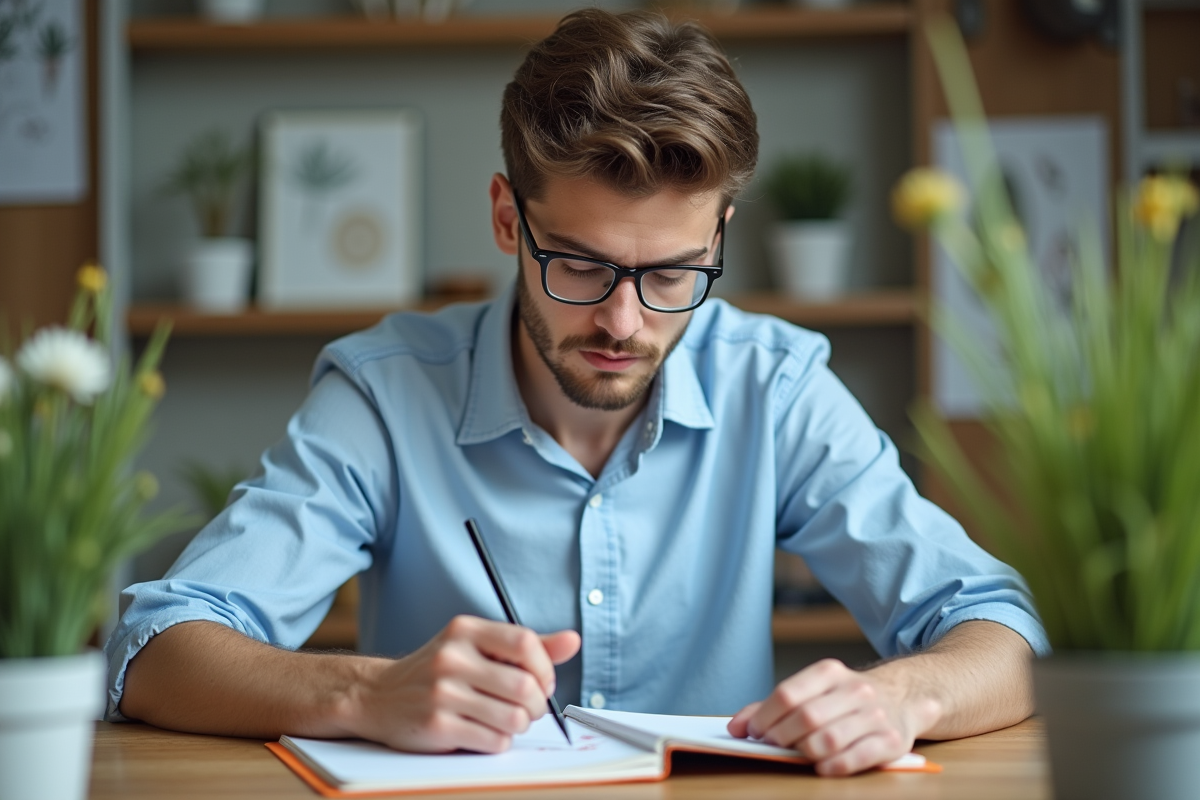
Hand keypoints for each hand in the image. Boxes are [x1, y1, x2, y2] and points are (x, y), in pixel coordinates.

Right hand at [347, 615, 579, 753]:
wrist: (378, 696)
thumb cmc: (439, 672)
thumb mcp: (476, 647)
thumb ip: (526, 647)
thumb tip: (574, 640)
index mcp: (465, 630)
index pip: (525, 642)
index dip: (546, 667)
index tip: (543, 681)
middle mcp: (452, 657)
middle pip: (525, 686)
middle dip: (537, 705)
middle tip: (529, 708)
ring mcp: (442, 692)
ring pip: (514, 718)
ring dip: (519, 725)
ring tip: (506, 720)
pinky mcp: (437, 726)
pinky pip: (494, 741)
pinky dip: (498, 741)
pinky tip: (483, 732)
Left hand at [727, 658, 940, 775]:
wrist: (903, 697)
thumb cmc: (845, 699)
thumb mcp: (813, 691)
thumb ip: (772, 706)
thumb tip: (735, 727)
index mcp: (830, 672)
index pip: (788, 694)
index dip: (764, 717)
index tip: (752, 732)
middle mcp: (855, 690)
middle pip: (807, 717)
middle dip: (781, 737)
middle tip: (772, 746)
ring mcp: (875, 715)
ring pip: (829, 739)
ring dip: (804, 752)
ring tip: (796, 755)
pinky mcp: (891, 741)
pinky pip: (856, 758)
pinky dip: (833, 766)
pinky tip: (821, 767)